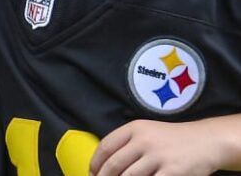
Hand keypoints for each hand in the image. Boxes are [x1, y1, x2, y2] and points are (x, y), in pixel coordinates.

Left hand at [91, 119, 226, 175]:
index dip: (95, 163)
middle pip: (114, 165)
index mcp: (134, 128)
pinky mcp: (172, 171)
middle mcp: (144, 140)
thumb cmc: (172, 139)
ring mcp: (158, 156)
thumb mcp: (147, 132)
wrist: (206, 141)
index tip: (92, 173)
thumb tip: (104, 163)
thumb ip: (127, 143)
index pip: (105, 147)